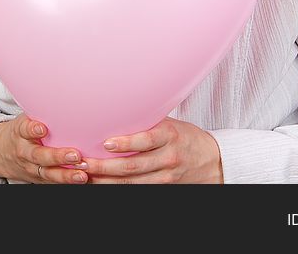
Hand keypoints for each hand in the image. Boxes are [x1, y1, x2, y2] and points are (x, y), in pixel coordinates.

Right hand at [0, 114, 88, 183]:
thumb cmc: (21, 131)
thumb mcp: (23, 118)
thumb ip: (39, 110)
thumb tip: (63, 86)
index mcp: (19, 133)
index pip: (24, 130)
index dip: (32, 129)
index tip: (41, 128)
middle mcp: (24, 152)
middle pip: (39, 156)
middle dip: (57, 156)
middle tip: (75, 154)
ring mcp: (31, 168)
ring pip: (47, 174)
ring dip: (66, 175)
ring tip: (83, 174)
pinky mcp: (38, 180)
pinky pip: (52, 183)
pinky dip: (67, 183)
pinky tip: (83, 180)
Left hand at [83, 117, 223, 183]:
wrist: (213, 161)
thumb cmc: (183, 136)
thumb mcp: (168, 123)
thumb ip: (145, 121)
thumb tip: (113, 107)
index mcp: (169, 135)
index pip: (145, 140)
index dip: (125, 143)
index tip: (105, 143)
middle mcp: (168, 157)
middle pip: (133, 166)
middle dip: (105, 166)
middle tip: (84, 162)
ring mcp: (166, 176)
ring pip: (132, 183)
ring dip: (107, 181)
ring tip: (87, 175)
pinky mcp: (164, 187)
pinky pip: (138, 190)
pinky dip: (118, 188)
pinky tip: (102, 184)